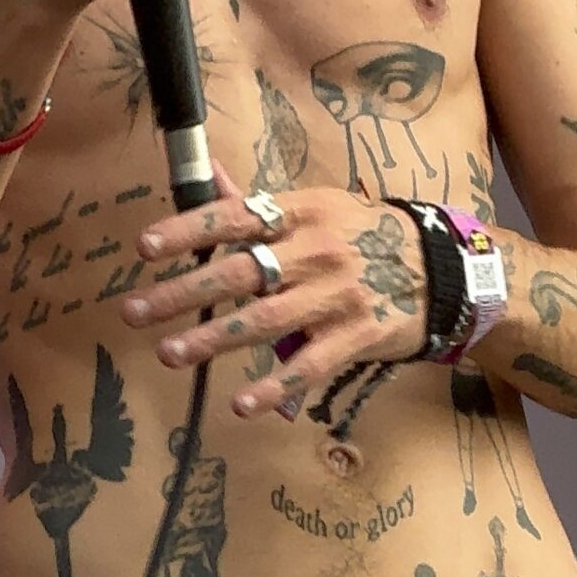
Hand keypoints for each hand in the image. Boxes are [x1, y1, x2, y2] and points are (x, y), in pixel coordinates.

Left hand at [121, 162, 428, 418]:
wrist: (443, 270)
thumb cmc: (365, 235)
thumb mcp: (317, 206)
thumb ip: (258, 201)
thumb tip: (206, 171)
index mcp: (302, 212)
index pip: (235, 216)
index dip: (188, 230)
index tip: (144, 247)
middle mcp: (318, 250)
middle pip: (240, 272)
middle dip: (182, 293)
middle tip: (134, 311)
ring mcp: (339, 296)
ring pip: (265, 321)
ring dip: (213, 340)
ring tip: (169, 353)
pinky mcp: (359, 336)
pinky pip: (310, 366)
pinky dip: (276, 388)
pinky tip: (241, 405)